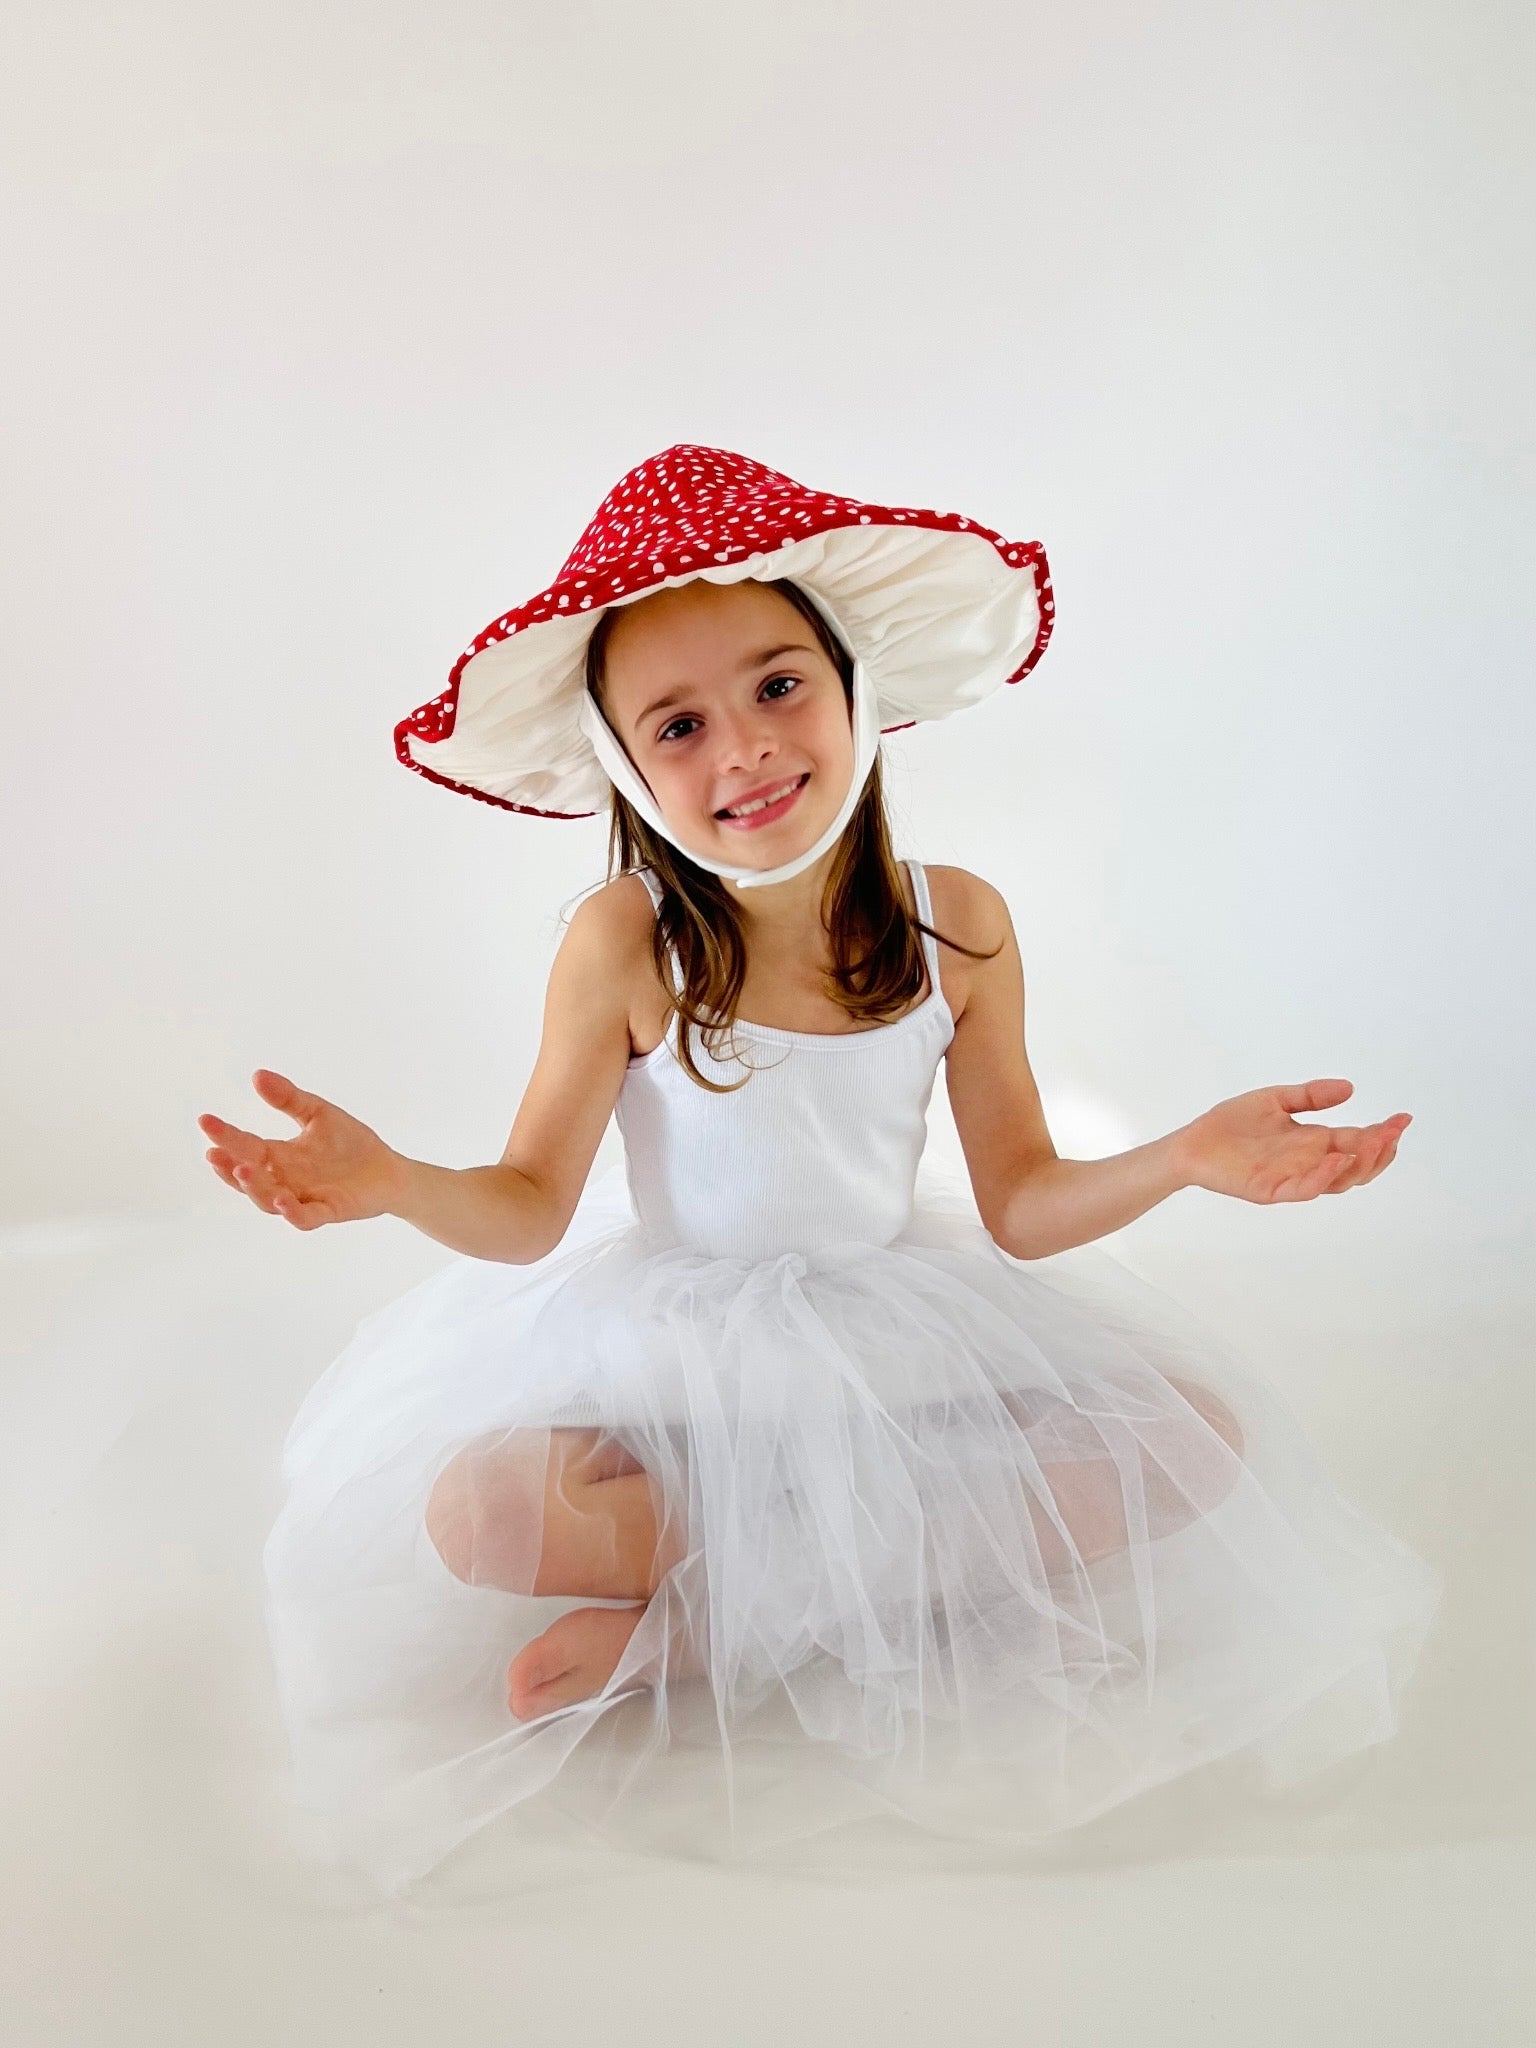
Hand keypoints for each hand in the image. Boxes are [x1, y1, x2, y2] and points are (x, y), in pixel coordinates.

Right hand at [197, 1069, 405, 1228]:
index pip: (245, 1146)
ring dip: (254, 1188)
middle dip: (229, 1166)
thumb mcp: (318, 1114)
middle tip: (214, 1153)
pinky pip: (305, 1218)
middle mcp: (284, 1180)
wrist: (388, 1170)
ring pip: (268, 1200)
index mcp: (278, 1156)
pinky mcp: (327, 1212)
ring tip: (243, 1170)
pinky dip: (292, 1212)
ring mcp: (303, 1198)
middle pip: (248, 1176)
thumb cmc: (350, 1144)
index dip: (225, 1135)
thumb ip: (289, 1099)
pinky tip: (283, 1199)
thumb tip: (257, 1075)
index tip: (205, 1120)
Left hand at [1173, 1079, 1409, 1203]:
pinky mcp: (1271, 1189)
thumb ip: (1310, 1096)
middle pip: (1356, 1166)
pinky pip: (1304, 1189)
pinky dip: (1323, 1177)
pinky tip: (1335, 1159)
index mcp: (1313, 1142)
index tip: (1403, 1119)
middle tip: (1393, 1133)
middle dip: (1379, 1151)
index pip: (1357, 1141)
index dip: (1382, 1133)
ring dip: (1358, 1164)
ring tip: (1373, 1143)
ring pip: (1336, 1181)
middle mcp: (1308, 1163)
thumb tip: (1349, 1088)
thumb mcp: (1276, 1100)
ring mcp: (1292, 1178)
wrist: (1193, 1143)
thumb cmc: (1232, 1124)